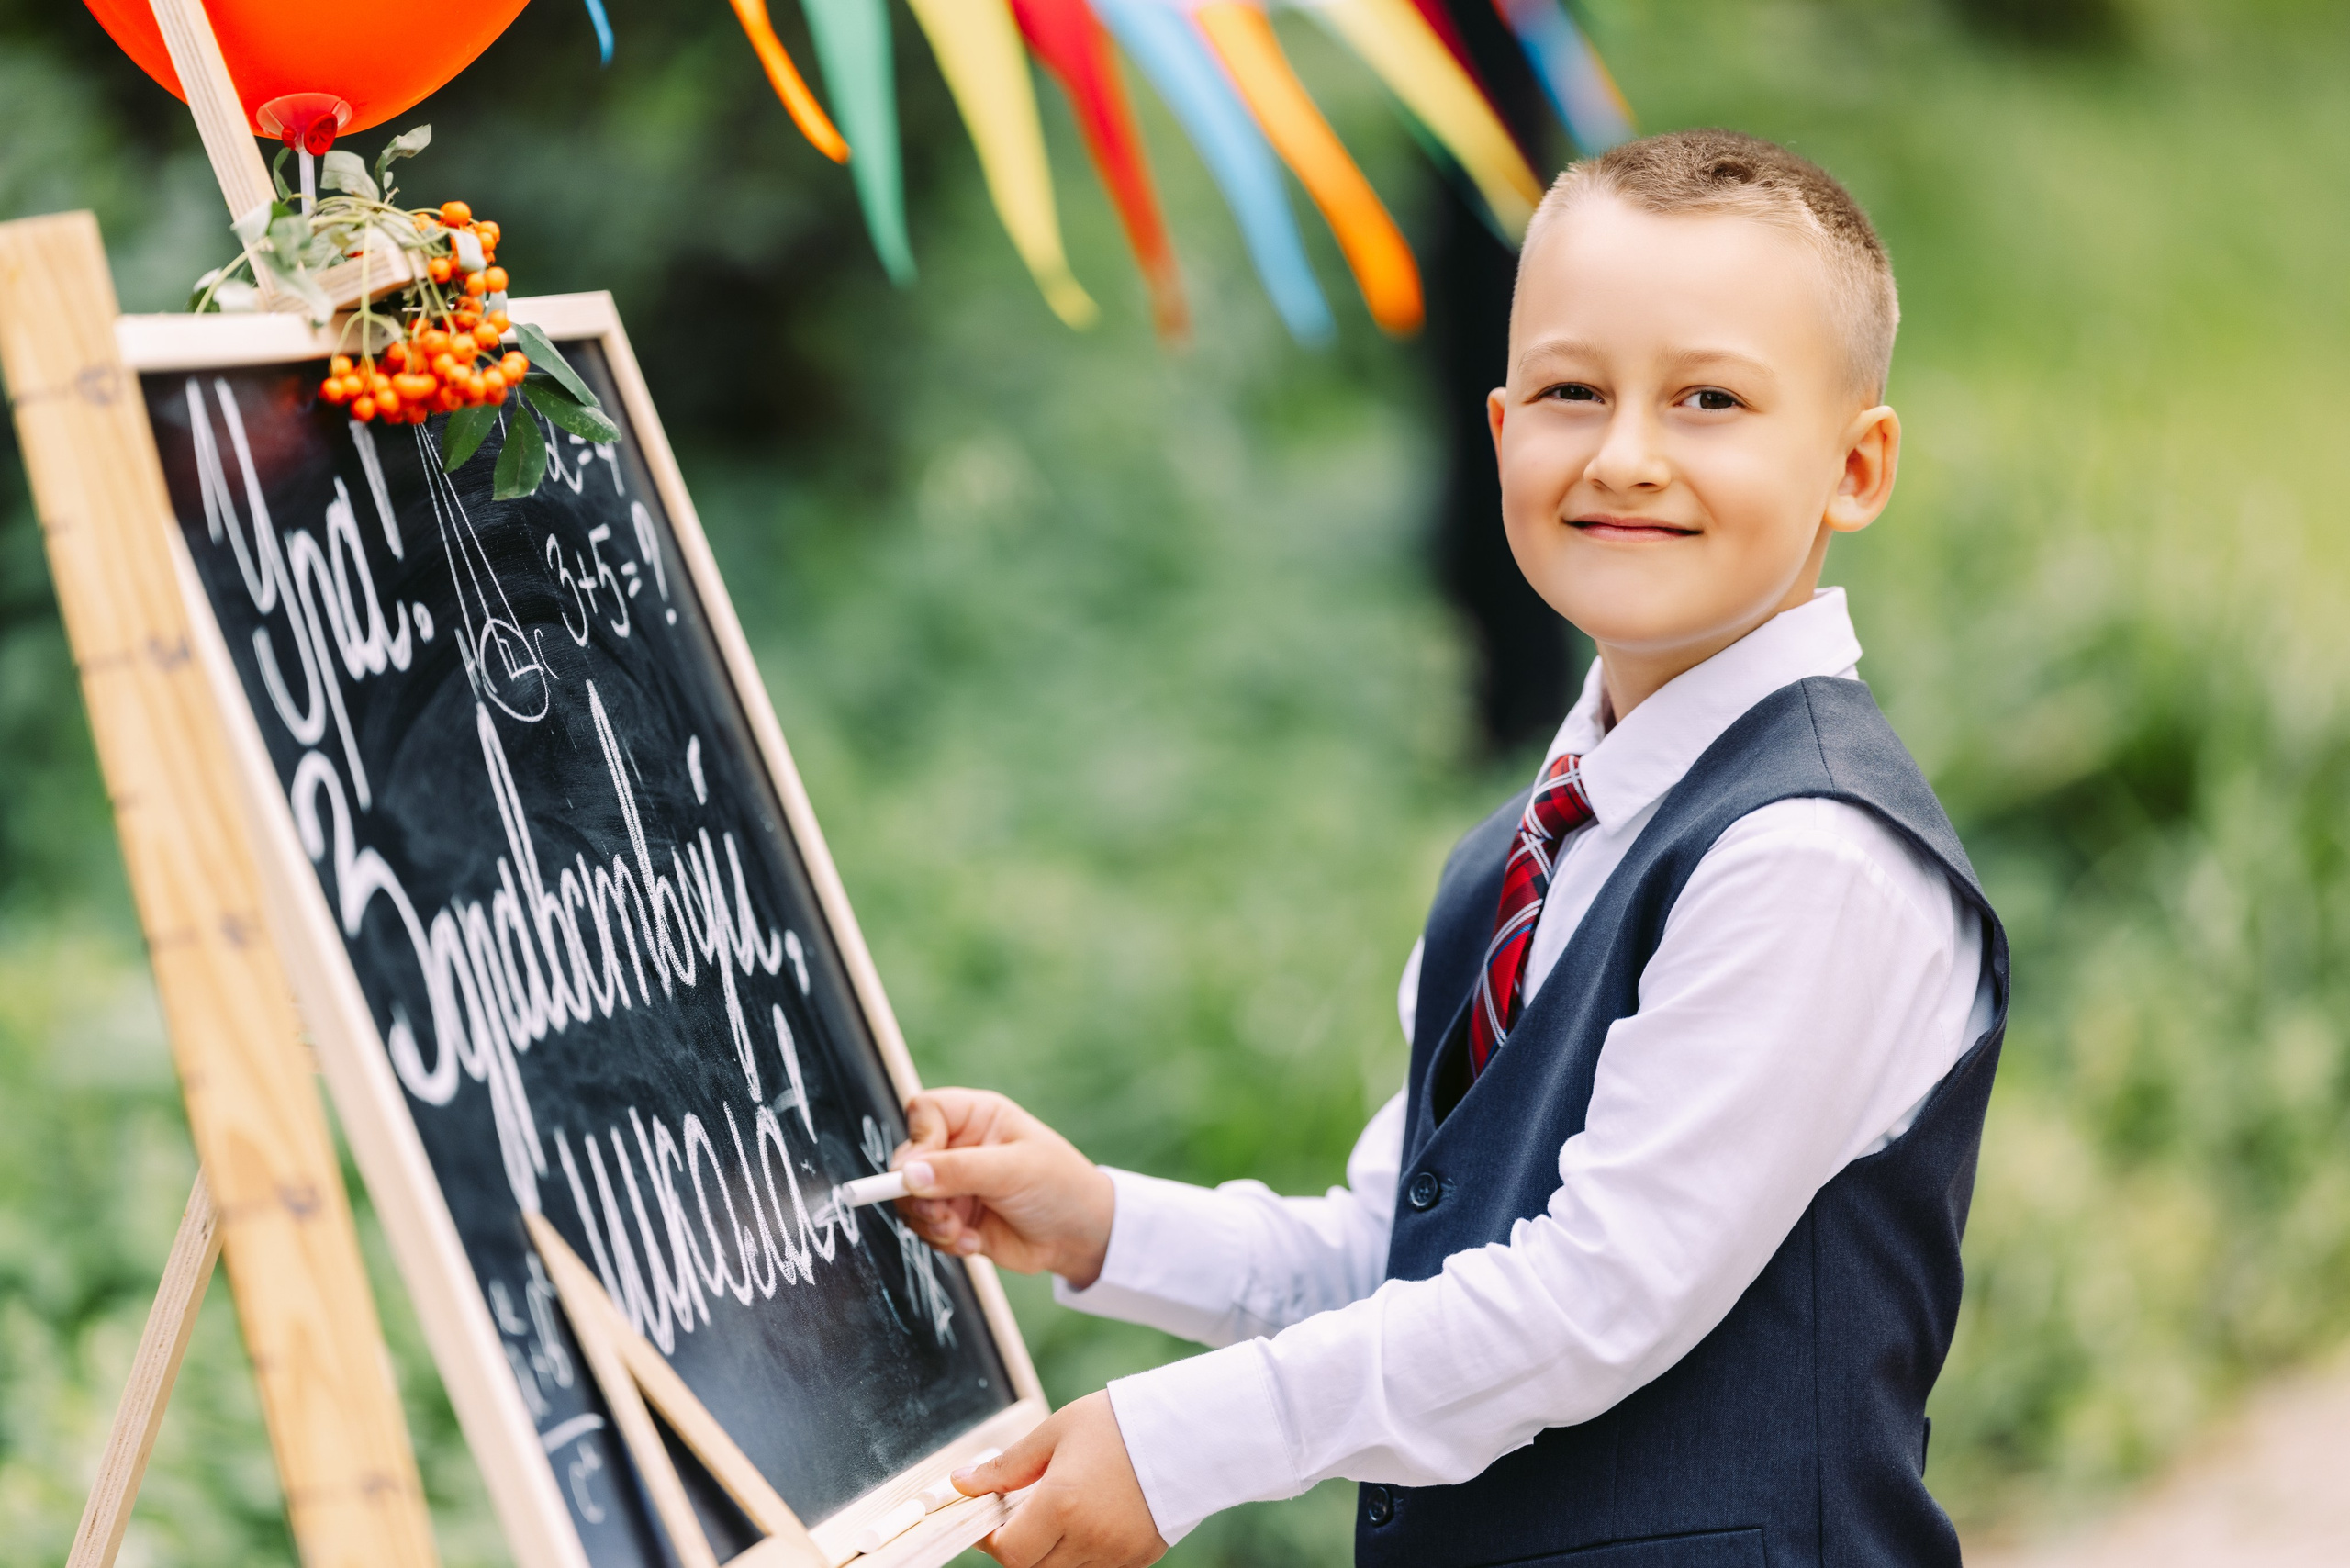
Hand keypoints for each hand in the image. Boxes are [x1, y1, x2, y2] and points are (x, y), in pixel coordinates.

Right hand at [894, 1089, 1115, 1286]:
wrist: (1082, 1237)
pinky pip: (927, 1229)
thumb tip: (907, 1175)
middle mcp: (960, 1148)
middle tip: (941, 1214)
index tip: (921, 1173)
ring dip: (929, 1222)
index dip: (917, 1141)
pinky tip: (972, 1242)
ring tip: (960, 1232)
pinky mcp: (956, 1218)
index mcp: (976, 1118)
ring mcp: (955, 1185)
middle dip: (917, 1194)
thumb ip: (958, 1171)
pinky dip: (943, 1241)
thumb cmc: (1060, 1187)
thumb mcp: (1012, 1171)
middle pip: (907, 1161)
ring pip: (911, 1200)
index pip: (924, 1112)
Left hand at [958, 1392, 1167, 1567]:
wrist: (1190, 1428)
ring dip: (1052, 1549)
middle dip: (1019, 1545)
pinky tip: (1090, 1515)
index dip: (991, 1540)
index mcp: (1063, 1504)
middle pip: (1034, 1567)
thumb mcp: (1056, 1433)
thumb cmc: (1119, 1422)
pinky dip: (1084, 1550)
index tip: (988, 1519)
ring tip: (1059, 1508)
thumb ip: (1007, 1466)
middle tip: (1020, 1511)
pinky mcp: (1141, 1557)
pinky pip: (1098, 1566)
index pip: (1009, 1551)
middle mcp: (1090, 1538)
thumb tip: (961, 1483)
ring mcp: (1118, 1553)